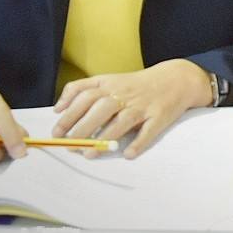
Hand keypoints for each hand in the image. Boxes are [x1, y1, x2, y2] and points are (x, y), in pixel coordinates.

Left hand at [52, 59, 217, 157]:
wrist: (175, 78)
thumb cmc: (136, 84)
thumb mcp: (108, 79)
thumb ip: (82, 89)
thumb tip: (58, 108)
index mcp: (110, 83)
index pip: (85, 95)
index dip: (69, 113)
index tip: (57, 131)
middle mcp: (125, 94)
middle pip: (100, 109)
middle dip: (82, 128)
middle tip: (69, 145)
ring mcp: (142, 105)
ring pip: (122, 121)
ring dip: (105, 138)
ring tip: (89, 154)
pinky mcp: (159, 116)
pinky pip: (148, 131)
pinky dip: (138, 143)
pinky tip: (128, 154)